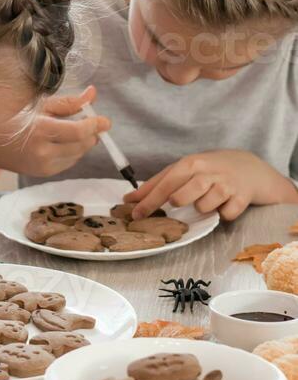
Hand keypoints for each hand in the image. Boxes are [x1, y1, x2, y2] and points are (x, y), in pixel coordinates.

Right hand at [0, 86, 110, 176]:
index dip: (95, 126)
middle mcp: (43, 151)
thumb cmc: (16, 120)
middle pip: (82, 145)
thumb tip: (92, 94)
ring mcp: (44, 165)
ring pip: (79, 154)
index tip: (105, 121)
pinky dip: (73, 152)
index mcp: (40, 129)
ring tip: (72, 130)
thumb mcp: (41, 106)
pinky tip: (62, 143)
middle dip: (92, 133)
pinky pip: (70, 162)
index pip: (78, 132)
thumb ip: (69, 102)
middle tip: (90, 122)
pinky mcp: (45, 173)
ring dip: (83, 142)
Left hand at [123, 150, 297, 220]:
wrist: (250, 168)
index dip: (148, 201)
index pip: (165, 184)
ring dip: (202, 208)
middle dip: (176, 202)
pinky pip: (225, 215)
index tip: (135, 214)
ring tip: (208, 200)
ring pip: (203, 207)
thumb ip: (157, 183)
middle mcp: (208, 173)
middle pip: (182, 195)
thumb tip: (129, 198)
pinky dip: (223, 214)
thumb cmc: (209, 170)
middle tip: (178, 202)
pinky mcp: (242, 198)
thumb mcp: (184, 170)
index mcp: (191, 164)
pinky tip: (225, 204)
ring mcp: (226, 185)